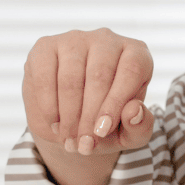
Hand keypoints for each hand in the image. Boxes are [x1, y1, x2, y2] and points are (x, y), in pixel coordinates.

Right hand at [22, 28, 154, 184]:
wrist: (70, 119)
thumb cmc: (106, 122)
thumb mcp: (129, 134)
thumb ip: (140, 127)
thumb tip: (135, 111)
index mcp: (135, 54)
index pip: (131, 71)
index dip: (116, 103)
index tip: (102, 131)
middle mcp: (107, 39)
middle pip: (99, 75)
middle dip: (89, 117)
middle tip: (83, 145)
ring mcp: (75, 39)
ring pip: (71, 79)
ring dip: (69, 116)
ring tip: (69, 140)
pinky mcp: (45, 47)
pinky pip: (45, 78)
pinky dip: (49, 107)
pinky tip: (55, 125)